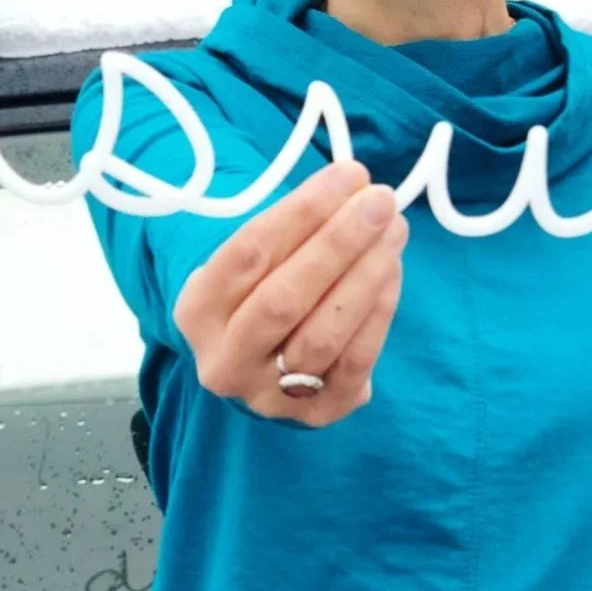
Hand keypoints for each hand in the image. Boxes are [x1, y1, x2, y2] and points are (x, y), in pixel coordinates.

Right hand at [173, 160, 409, 427]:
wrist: (259, 364)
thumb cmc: (260, 289)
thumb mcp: (252, 260)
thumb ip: (293, 228)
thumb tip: (354, 188)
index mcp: (197, 311)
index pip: (250, 253)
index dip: (304, 211)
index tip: (348, 175)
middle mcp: (224, 361)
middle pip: (284, 299)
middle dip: (339, 243)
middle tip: (379, 201)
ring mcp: (269, 396)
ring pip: (323, 334)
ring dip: (367, 274)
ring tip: (395, 230)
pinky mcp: (317, 414)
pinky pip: (355, 361)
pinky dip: (380, 311)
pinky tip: (393, 269)